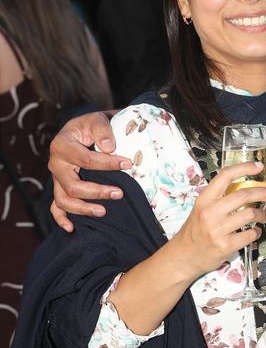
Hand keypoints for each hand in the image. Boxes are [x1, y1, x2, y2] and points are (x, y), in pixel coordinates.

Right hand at [49, 112, 128, 230]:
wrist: (83, 129)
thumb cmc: (91, 125)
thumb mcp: (97, 120)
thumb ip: (102, 131)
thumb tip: (110, 148)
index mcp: (62, 145)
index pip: (85, 160)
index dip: (108, 164)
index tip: (128, 164)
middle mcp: (55, 164)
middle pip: (72, 185)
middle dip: (97, 191)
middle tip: (120, 193)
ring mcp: (56, 178)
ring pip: (63, 200)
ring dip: (83, 208)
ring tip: (104, 212)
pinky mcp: (60, 187)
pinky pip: (56, 207)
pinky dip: (61, 219)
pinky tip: (72, 228)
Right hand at [167, 162, 265, 280]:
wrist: (183, 257)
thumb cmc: (194, 230)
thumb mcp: (201, 208)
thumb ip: (219, 198)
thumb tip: (246, 186)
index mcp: (204, 199)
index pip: (225, 176)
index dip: (244, 168)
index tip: (258, 166)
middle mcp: (210, 212)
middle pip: (244, 195)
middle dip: (263, 193)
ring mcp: (217, 230)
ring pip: (250, 214)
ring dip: (261, 214)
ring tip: (263, 216)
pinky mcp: (225, 246)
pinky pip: (249, 235)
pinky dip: (256, 232)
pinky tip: (254, 232)